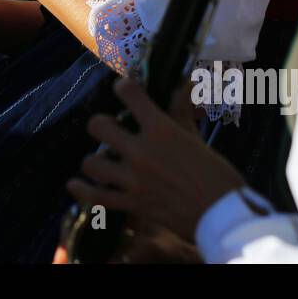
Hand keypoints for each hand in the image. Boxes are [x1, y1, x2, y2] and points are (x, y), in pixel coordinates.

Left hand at [65, 77, 243, 258]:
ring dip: (95, 160)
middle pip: (98, 126)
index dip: (124, 88)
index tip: (124, 90)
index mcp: (160, 129)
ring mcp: (133, 179)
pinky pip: (96, 197)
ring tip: (102, 161)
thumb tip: (184, 83)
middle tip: (110, 130)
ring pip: (92, 163)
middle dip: (102, 125)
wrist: (222, 215)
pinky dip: (82, 190)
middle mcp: (141, 151)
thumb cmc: (216, 174)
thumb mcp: (195, 138)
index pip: (129, 93)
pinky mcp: (132, 204)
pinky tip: (75, 184)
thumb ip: (180, 112)